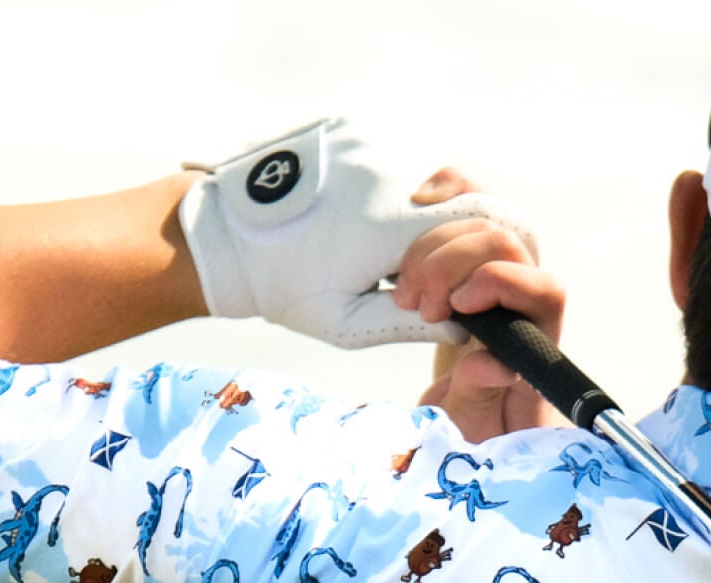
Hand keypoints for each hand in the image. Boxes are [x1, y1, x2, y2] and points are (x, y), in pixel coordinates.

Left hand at [179, 118, 532, 349]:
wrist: (217, 232)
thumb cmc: (280, 286)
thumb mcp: (346, 323)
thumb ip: (413, 325)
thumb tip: (465, 326)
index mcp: (395, 222)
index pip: (493, 225)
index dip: (488, 262)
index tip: (439, 296)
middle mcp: (394, 171)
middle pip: (474, 198)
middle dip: (460, 244)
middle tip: (410, 277)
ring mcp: (374, 142)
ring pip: (441, 178)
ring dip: (429, 216)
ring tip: (377, 248)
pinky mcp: (356, 128)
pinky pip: (402, 158)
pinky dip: (398, 192)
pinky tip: (358, 217)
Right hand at [396, 169, 563, 442]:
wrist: (471, 405)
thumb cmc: (481, 421)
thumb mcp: (477, 423)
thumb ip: (483, 396)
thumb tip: (495, 366)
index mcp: (540, 335)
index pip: (545, 288)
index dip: (500, 283)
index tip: (457, 306)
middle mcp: (526, 291)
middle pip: (505, 241)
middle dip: (450, 264)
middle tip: (417, 304)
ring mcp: (501, 264)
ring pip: (481, 217)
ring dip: (430, 245)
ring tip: (405, 291)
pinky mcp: (473, 249)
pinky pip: (468, 198)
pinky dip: (443, 189)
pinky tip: (417, 203)